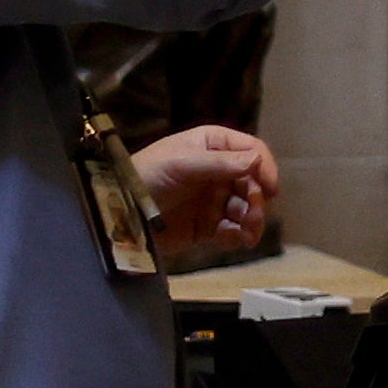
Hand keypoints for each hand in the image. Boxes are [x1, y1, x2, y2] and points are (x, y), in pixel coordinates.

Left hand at [136, 124, 279, 255]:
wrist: (116, 212)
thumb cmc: (148, 176)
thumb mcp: (182, 163)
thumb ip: (220, 163)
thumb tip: (256, 161)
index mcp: (213, 146)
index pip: (251, 151)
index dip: (265, 167)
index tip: (271, 188)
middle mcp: (218, 171)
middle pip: (252, 182)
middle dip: (257, 199)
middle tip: (254, 216)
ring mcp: (212, 199)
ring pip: (245, 208)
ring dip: (252, 220)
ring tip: (248, 234)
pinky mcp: (204, 226)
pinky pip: (230, 230)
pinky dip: (237, 235)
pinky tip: (236, 240)